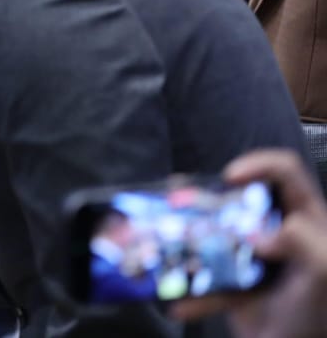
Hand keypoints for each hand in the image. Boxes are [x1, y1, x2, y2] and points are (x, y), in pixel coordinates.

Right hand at [173, 150, 326, 337]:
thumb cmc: (317, 316)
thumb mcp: (323, 273)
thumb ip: (303, 241)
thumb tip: (260, 234)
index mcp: (308, 223)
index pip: (286, 174)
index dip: (259, 165)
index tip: (230, 177)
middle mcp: (280, 234)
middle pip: (241, 200)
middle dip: (211, 200)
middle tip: (186, 206)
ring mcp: (255, 258)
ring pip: (216, 234)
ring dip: (191, 239)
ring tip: (169, 240)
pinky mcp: (236, 284)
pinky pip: (207, 279)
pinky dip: (193, 292)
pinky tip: (181, 302)